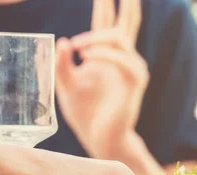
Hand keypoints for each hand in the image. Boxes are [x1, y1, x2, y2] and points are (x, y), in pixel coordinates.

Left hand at [55, 0, 148, 158]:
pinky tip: (86, 56)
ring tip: (78, 45)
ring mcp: (130, 69)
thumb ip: (62, 66)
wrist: (100, 140)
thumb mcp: (65, 87)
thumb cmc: (84, 115)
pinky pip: (123, 60)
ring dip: (99, 36)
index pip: (106, 24)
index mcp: (105, 57)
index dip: (105, 6)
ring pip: (121, 38)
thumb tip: (63, 42)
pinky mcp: (134, 82)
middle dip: (125, 4)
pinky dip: (104, 55)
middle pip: (127, 23)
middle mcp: (121, 59)